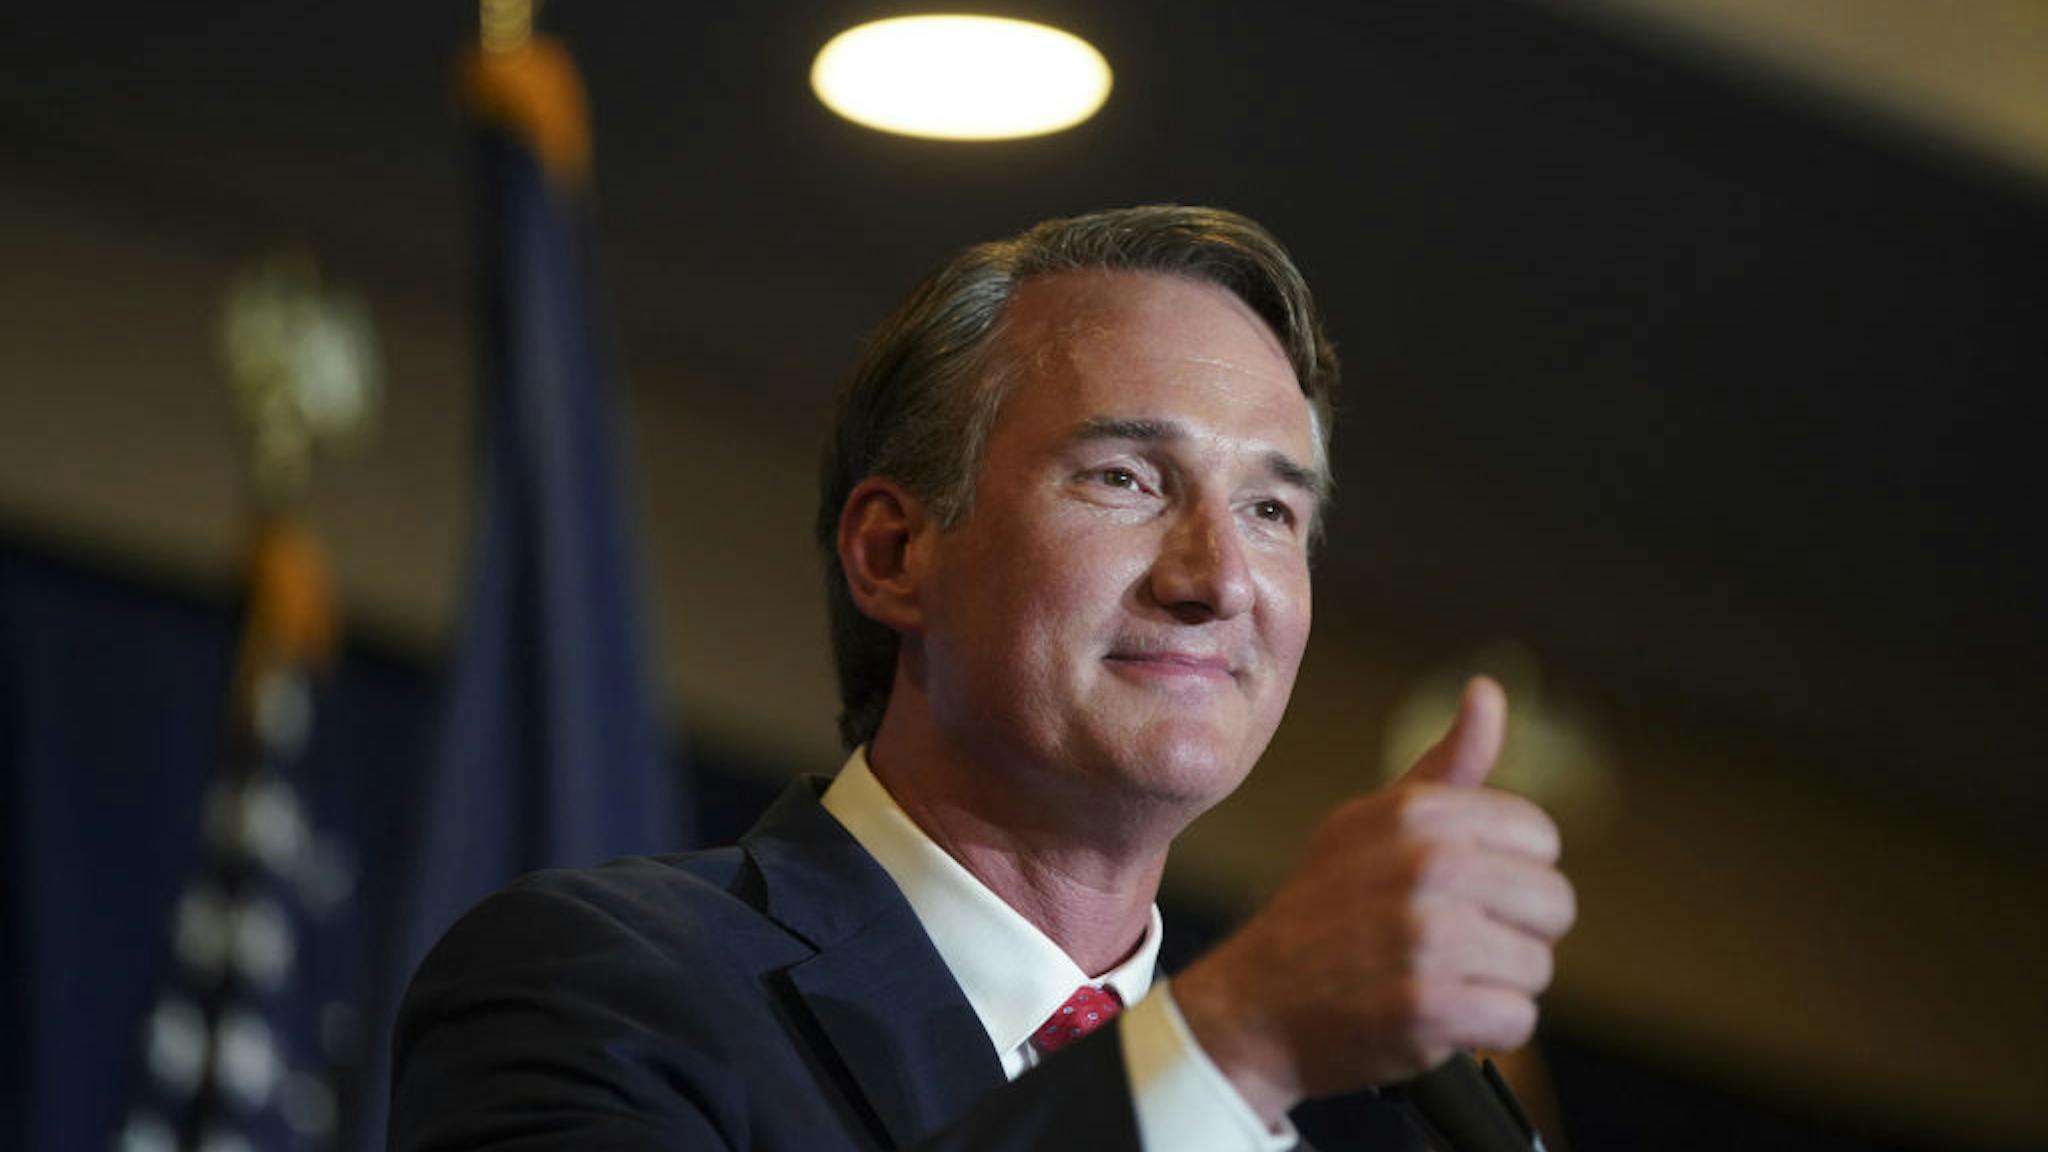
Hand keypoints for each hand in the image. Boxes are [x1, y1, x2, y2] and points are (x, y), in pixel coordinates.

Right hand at [1172, 677, 1576, 1124]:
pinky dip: (1484, 1034)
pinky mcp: (1427, 1009)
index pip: (1538, 836)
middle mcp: (1425, 866)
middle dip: (1514, 933)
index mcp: (1417, 813)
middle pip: (1553, 904)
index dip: (1510, 872)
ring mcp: (1426, 939)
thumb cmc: (1323, 911)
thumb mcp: (1371, 822)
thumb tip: (1488, 690)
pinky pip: (1516, 1022)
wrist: (1253, 1006)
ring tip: (1436, 979)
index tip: (1462, 893)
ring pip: (1537, 967)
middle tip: (1452, 945)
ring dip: (1496, 985)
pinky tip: (1435, 1019)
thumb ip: (1445, 765)